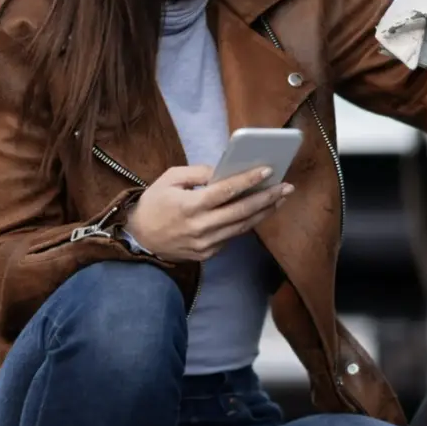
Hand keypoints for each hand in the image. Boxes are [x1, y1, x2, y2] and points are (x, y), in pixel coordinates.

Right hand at [125, 165, 292, 262]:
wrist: (139, 238)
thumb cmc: (155, 203)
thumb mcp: (169, 179)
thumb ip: (198, 174)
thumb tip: (225, 172)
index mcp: (189, 206)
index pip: (224, 192)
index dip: (248, 181)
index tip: (268, 171)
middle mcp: (200, 227)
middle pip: (241, 212)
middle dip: (267, 198)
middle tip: (287, 187)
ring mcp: (205, 244)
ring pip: (242, 227)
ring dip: (264, 212)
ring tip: (280, 198)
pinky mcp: (207, 254)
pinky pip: (232, 236)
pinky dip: (247, 222)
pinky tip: (260, 211)